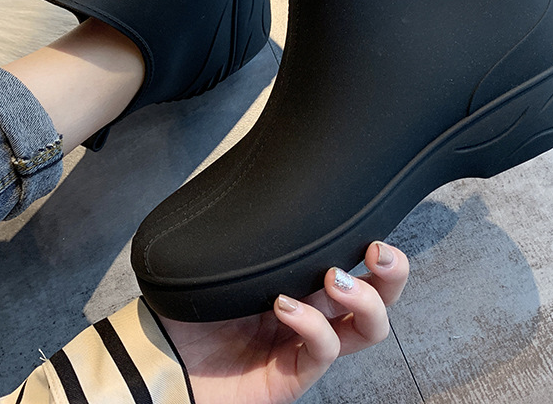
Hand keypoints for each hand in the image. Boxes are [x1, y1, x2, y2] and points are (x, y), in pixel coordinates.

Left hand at [159, 241, 408, 403]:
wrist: (159, 355)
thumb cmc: (186, 303)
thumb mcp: (219, 256)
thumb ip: (246, 229)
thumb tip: (259, 178)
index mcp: (300, 277)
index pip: (351, 259)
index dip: (372, 244)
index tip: (371, 224)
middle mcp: (312, 309)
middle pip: (378, 296)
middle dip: (393, 273)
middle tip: (379, 252)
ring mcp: (304, 343)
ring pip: (366, 329)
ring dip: (365, 300)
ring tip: (336, 280)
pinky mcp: (292, 375)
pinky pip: (320, 351)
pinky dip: (310, 324)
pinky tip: (284, 306)